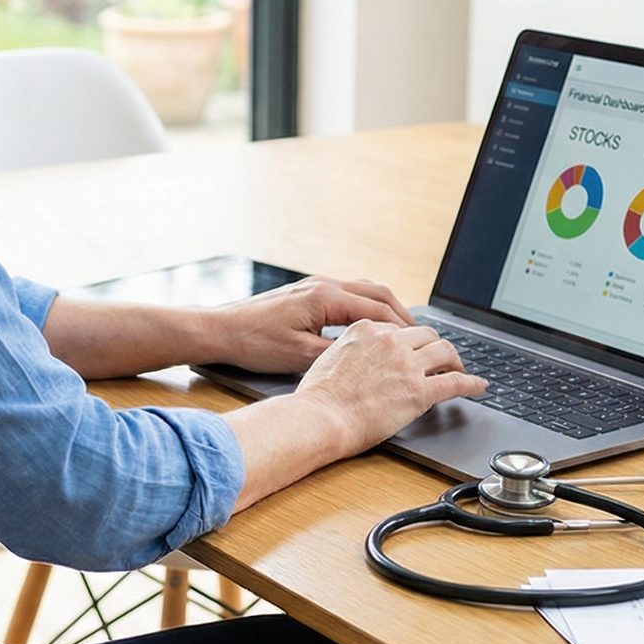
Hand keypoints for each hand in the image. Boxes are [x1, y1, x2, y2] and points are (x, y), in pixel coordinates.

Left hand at [212, 276, 414, 373]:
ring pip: (364, 290)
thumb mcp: (299, 356)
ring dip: (386, 308)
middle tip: (421, 337)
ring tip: (402, 331)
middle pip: (378, 293)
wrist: (222, 329)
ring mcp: (315, 286)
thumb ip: (337, 354)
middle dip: (403, 315)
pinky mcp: (308, 293)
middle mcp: (324, 285)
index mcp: (325, 298)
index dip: (402, 330)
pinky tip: (371, 325)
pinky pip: (349, 294)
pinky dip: (368, 307)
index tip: (420, 345)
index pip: (378, 311)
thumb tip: (369, 359)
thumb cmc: (255, 343)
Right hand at [292, 318, 486, 454]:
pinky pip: (455, 382)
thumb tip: (361, 359)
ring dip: (455, 360)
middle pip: (427, 334)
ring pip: (445, 351)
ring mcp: (407, 365)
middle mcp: (390, 341)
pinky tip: (478, 386)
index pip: (400, 327)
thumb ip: (352, 350)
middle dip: (436, 346)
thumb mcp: (329, 357)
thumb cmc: (318, 397)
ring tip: (458, 370)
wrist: (320, 418)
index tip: (415, 348)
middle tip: (440, 359)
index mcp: (367, 330)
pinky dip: (471, 383)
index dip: (411, 339)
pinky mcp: (419, 391)